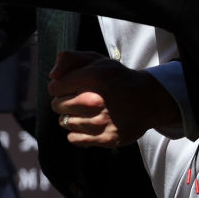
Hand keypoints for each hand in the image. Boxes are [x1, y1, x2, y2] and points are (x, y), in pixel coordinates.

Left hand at [48, 50, 179, 147]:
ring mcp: (101, 122)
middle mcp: (96, 100)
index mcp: (92, 78)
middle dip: (62, 101)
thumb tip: (52, 76)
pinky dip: (76, 132)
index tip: (68, 87)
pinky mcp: (107, 139)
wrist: (147, 99)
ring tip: (84, 111)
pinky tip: (87, 124)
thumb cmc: (115, 77)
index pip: (54, 88)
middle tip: (76, 99)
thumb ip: (69, 59)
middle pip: (57, 106)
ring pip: (64, 122)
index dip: (58, 87)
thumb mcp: (95, 59)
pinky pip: (74, 138)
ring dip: (70, 116)